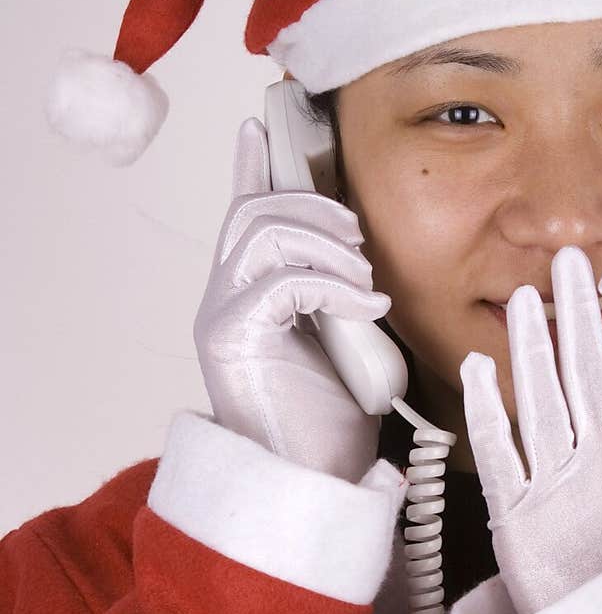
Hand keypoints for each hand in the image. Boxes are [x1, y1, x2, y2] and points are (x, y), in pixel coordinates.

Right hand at [194, 118, 391, 484]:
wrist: (315, 489)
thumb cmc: (332, 429)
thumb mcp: (347, 344)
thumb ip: (340, 295)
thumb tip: (364, 255)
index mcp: (249, 297)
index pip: (244, 215)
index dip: (253, 167)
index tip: (264, 125)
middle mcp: (225, 299)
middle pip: (254, 211)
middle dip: (314, 205)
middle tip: (359, 235)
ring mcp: (221, 317)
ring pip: (261, 232)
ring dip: (326, 241)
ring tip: (367, 276)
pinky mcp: (230, 338)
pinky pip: (279, 278)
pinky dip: (332, 282)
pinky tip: (369, 304)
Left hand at [460, 246, 601, 613]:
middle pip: (588, 371)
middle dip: (577, 312)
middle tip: (567, 261)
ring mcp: (560, 488)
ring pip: (543, 398)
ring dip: (532, 343)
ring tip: (525, 296)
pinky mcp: (515, 518)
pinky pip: (497, 451)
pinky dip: (485, 407)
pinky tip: (477, 364)